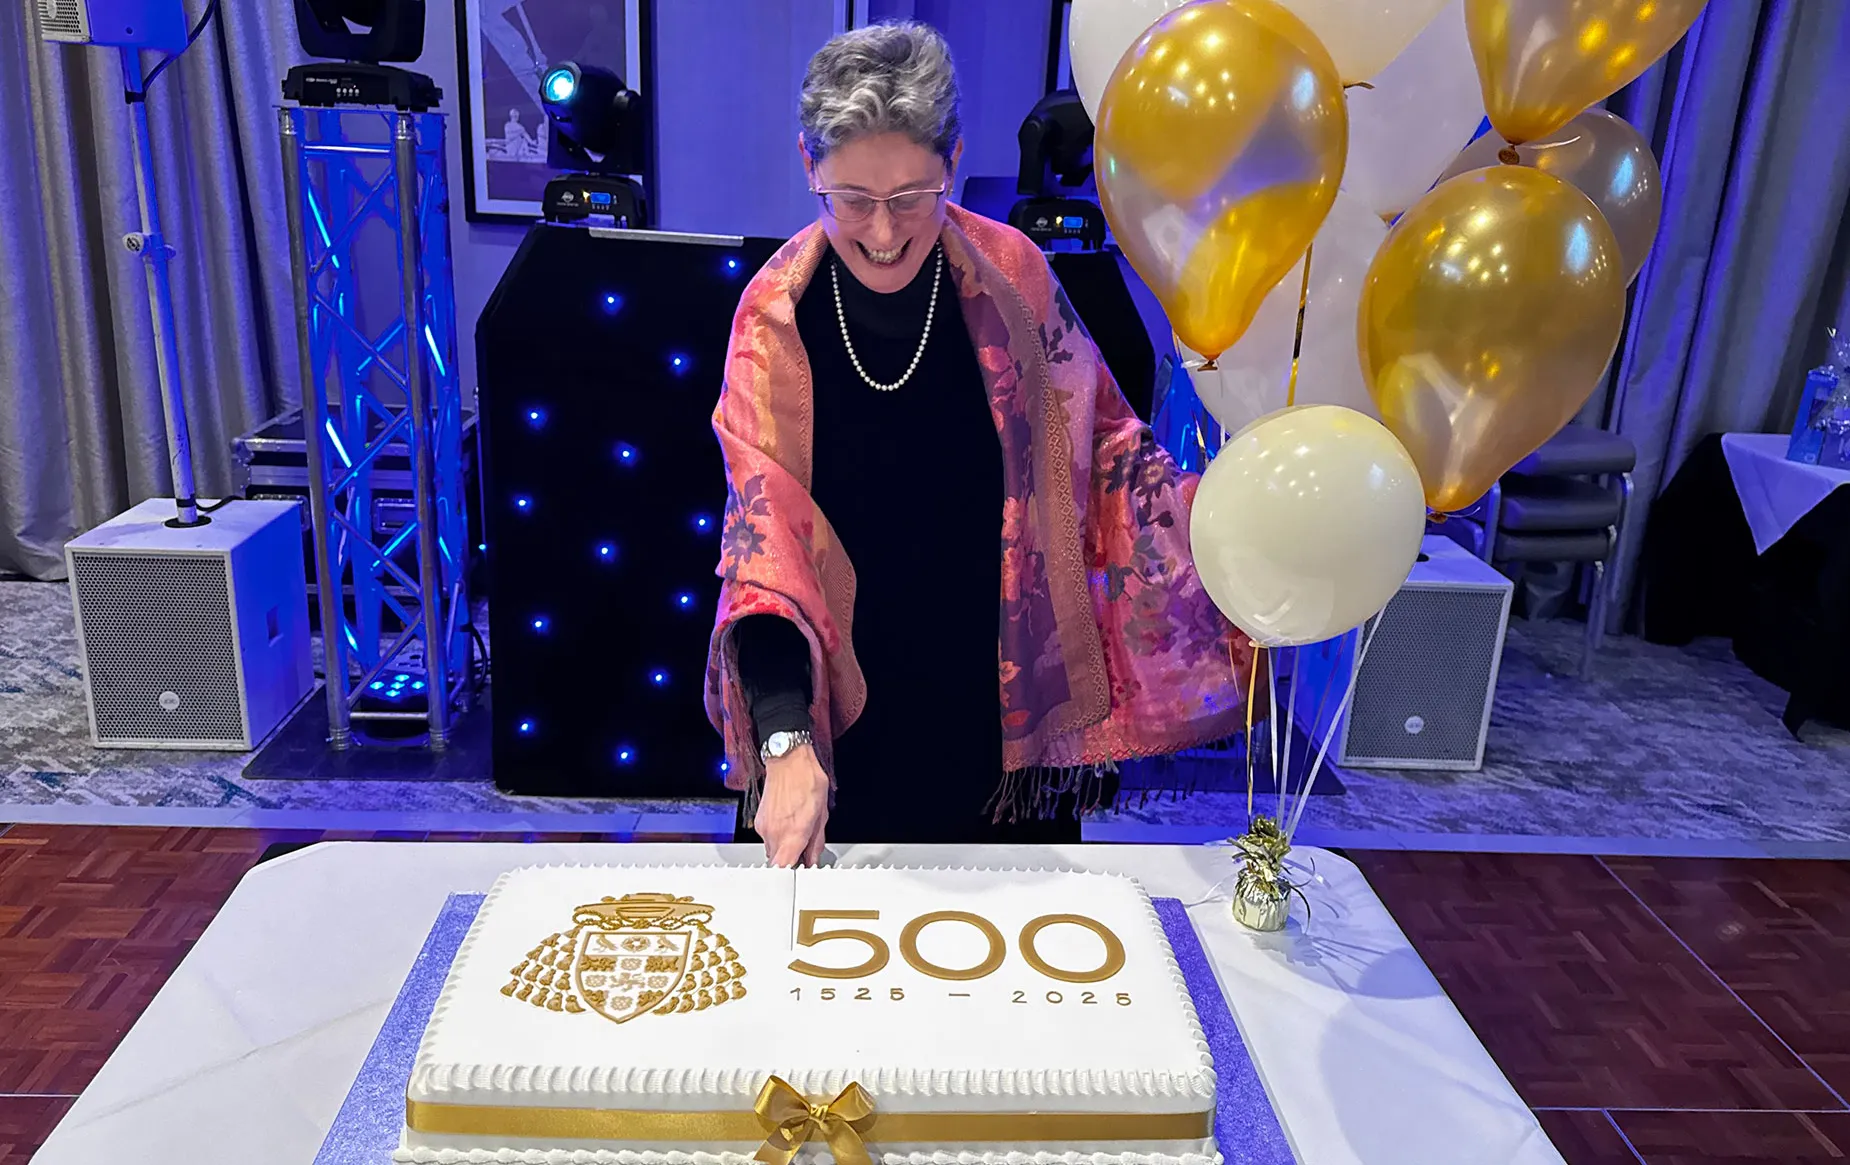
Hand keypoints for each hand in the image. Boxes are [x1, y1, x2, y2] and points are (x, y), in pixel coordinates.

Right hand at [755, 744, 828, 866]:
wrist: (788, 760)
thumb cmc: (806, 780)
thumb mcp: (821, 814)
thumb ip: (816, 842)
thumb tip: (812, 858)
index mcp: (792, 833)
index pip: (783, 868)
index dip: (792, 874)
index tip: (801, 871)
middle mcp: (774, 833)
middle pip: (778, 861)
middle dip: (791, 859)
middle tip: (804, 851)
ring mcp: (764, 827)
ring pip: (773, 850)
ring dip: (784, 847)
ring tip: (797, 832)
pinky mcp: (759, 821)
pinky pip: (768, 838)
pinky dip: (778, 836)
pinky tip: (788, 823)